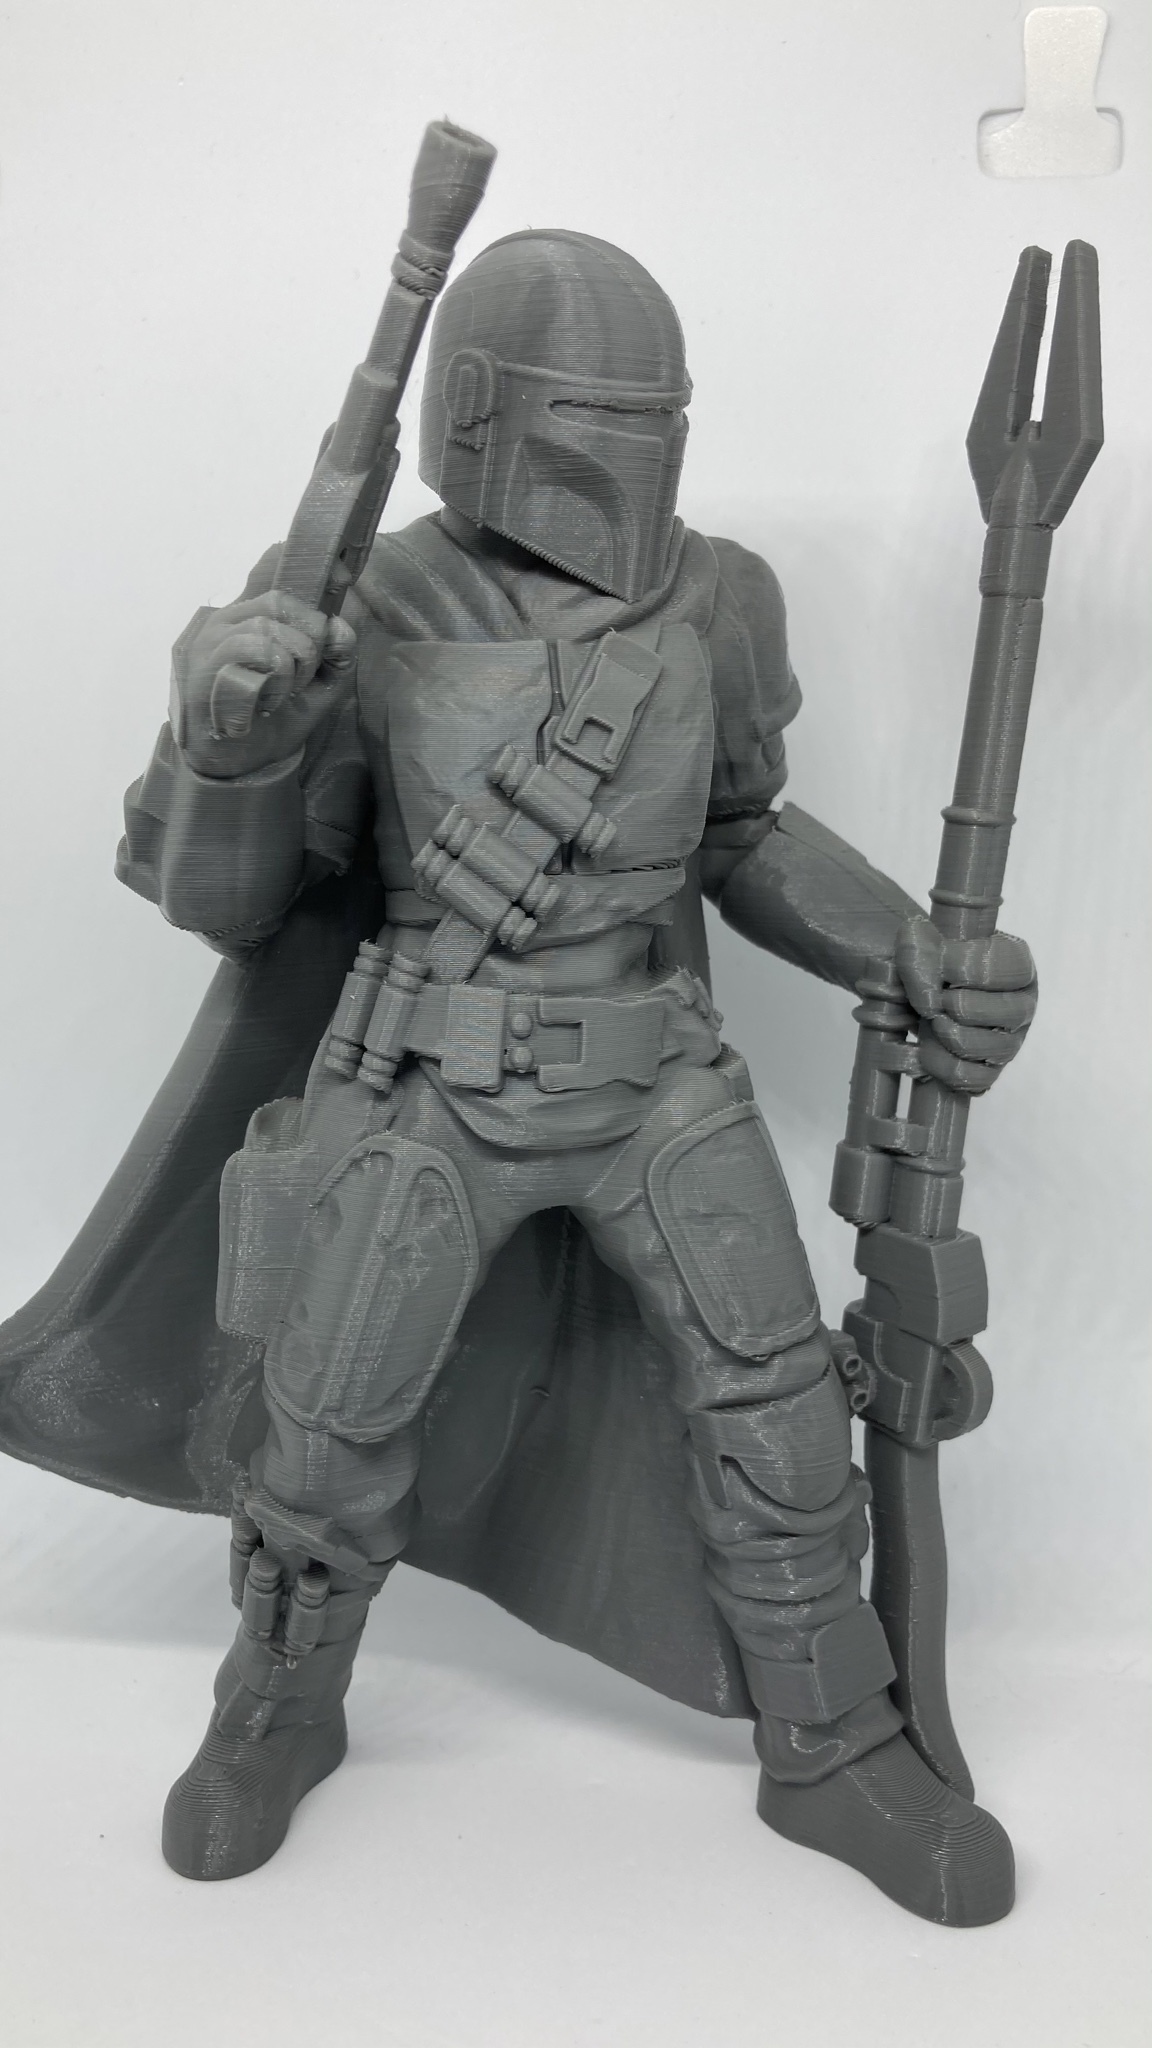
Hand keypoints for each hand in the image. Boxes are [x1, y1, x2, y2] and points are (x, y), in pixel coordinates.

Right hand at [172, 589, 356, 777]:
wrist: (242, 765)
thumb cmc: (275, 720)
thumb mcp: (320, 687)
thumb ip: (339, 655)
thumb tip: (339, 626)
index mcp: (246, 619)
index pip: (285, 597)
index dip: (312, 627)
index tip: (310, 669)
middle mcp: (222, 625)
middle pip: (279, 605)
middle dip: (306, 648)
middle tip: (297, 686)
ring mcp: (208, 648)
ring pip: (265, 632)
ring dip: (287, 671)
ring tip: (278, 698)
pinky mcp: (203, 677)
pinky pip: (247, 663)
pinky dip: (270, 687)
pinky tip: (263, 707)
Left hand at [893, 914, 1036, 1093]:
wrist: (915, 990)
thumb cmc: (928, 959)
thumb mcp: (918, 939)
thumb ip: (918, 948)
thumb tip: (930, 994)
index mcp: (1018, 963)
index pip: (999, 969)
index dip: (957, 968)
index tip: (934, 964)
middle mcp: (1024, 1005)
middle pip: (1003, 1013)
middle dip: (954, 1005)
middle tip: (935, 996)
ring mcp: (1011, 1041)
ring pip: (989, 1048)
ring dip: (946, 1033)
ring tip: (932, 1019)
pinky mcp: (991, 1070)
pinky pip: (974, 1079)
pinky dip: (942, 1064)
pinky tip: (928, 1046)